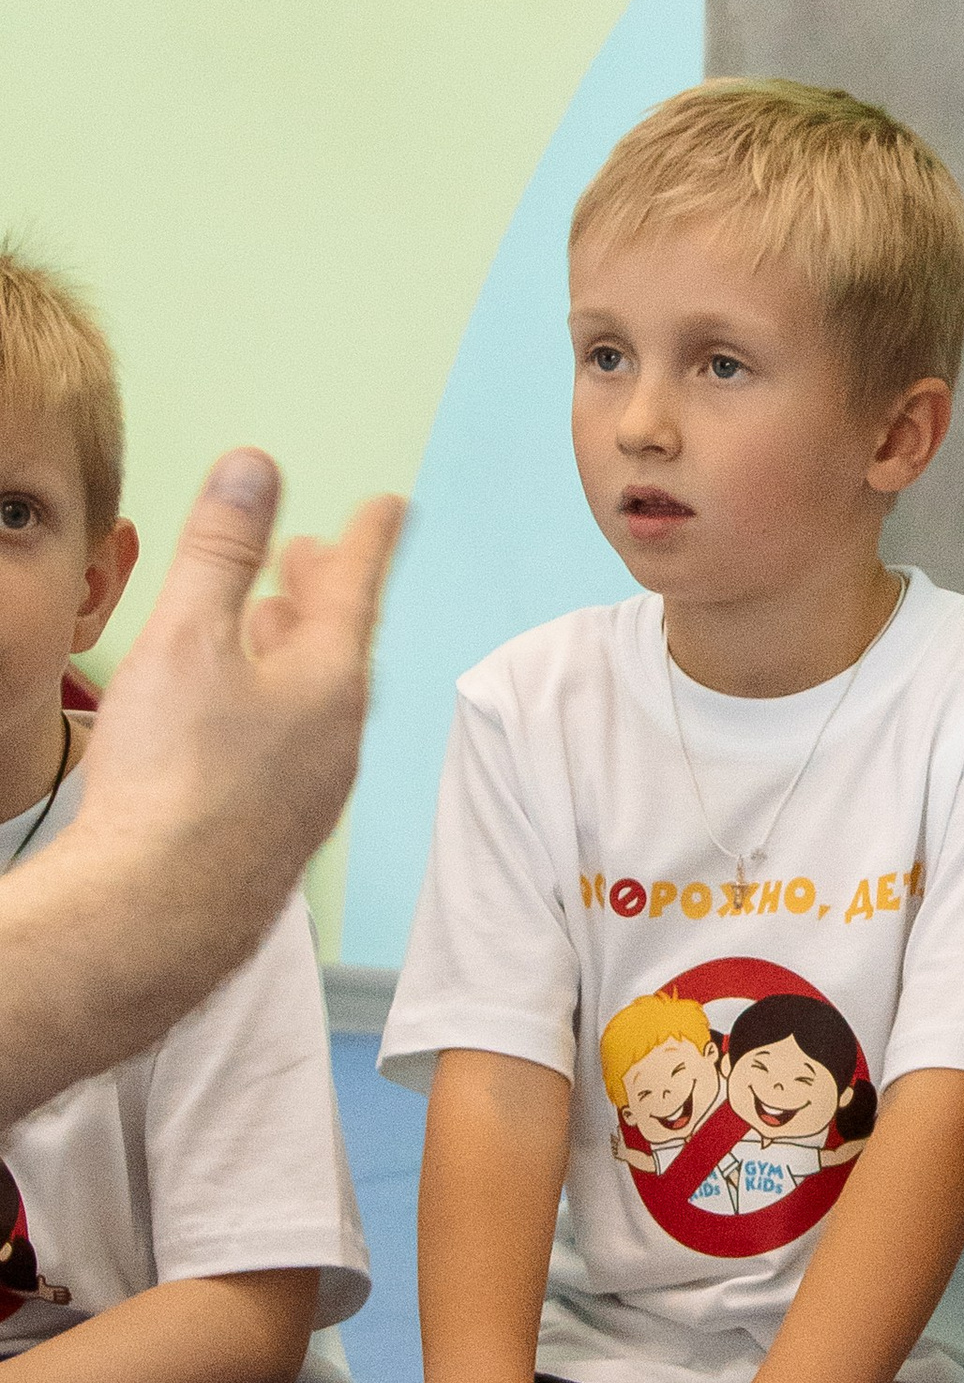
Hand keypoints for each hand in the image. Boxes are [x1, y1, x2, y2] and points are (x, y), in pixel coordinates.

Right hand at [75, 454, 404, 911]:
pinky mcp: (281, 831)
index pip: (360, 585)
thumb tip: (254, 469)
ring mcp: (316, 791)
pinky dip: (280, 708)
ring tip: (272, 622)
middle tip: (310, 556)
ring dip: (299, 651)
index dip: (367, 537)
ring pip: (320, 701)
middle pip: (343, 645)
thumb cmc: (174, 778)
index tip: (387, 505)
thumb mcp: (190, 638)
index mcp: (332, 680)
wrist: (156, 913)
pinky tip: (245, 716)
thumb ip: (221, 550)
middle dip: (325, 592)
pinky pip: (297, 748)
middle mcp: (340, 737)